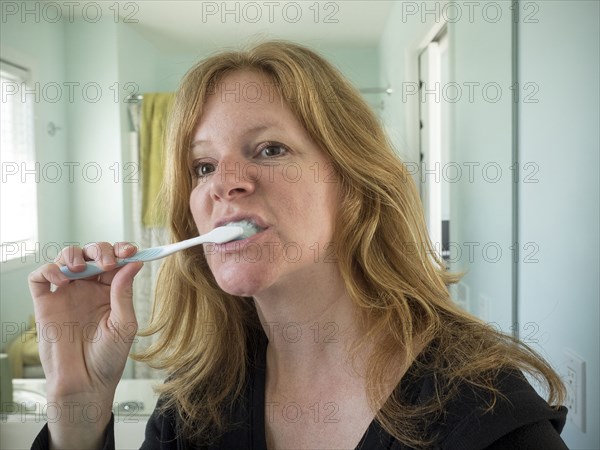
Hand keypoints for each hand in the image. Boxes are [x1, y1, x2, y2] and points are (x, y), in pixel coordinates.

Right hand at [28, 242, 142, 448]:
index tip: (130, 251)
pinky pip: (40, 277)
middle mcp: (88, 288)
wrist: (85, 383)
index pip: (116, 260)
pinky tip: (62, 280)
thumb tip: (134, 263)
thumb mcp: (124, 324)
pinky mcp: (45, 304)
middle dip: (99, 250)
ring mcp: (66, 294)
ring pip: (66, 258)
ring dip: (74, 255)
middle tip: (106, 263)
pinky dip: (48, 270)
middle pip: (91, 254)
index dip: (122, 250)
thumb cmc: (108, 358)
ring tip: (80, 269)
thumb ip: (124, 293)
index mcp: (111, 291)